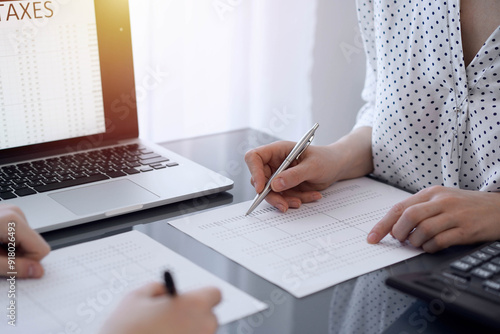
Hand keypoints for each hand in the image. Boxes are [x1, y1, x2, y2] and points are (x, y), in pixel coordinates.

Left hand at [0, 204, 49, 277]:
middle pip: (33, 244)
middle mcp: (16, 213)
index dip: (26, 262)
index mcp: (14, 221)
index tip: (7, 266)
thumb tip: (37, 271)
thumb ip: (13, 268)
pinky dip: (6, 243)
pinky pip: (17, 234)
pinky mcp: (7, 214)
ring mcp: (11, 212)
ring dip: (10, 250)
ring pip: (25, 241)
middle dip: (16, 256)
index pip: (41, 250)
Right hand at [100, 282, 220, 333]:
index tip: (190, 300)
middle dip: (194, 317)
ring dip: (188, 331)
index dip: (201, 295)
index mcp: (193, 305)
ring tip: (164, 332)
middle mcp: (203, 326)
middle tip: (173, 319)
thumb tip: (164, 290)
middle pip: (209, 317)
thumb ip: (156, 288)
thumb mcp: (135, 298)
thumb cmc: (125, 332)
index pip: (215, 294)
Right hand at [244, 127, 373, 211]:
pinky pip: (284, 198)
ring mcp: (280, 176)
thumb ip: (294, 175)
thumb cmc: (326, 159)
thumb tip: (275, 185)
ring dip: (285, 200)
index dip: (254, 172)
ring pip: (271, 193)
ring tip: (301, 201)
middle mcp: (275, 163)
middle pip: (260, 180)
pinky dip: (296, 200)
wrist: (337, 167)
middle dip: (271, 195)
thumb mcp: (312, 166)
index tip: (261, 188)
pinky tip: (312, 196)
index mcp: (278, 150)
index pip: (254, 157)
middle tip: (283, 204)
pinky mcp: (286, 187)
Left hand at [367, 186, 499, 252]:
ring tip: (418, 244)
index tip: (372, 237)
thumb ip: (420, 209)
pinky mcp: (466, 230)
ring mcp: (454, 215)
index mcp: (431, 193)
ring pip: (422, 230)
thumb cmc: (467, 206)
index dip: (382, 224)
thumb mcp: (442, 200)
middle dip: (398, 233)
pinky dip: (430, 248)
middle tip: (400, 240)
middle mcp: (441, 201)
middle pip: (408, 216)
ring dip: (415, 242)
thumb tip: (395, 227)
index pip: (399, 208)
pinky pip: (440, 241)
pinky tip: (431, 247)